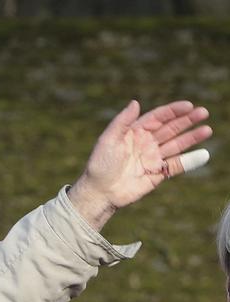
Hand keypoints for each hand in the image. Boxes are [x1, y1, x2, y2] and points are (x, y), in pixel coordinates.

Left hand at [69, 100, 211, 229]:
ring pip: (177, 145)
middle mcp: (146, 143)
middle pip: (170, 128)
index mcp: (135, 132)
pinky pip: (176, 165)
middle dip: (187, 120)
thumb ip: (122, 121)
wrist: (100, 192)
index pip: (157, 117)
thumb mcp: (108, 140)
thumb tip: (135, 102)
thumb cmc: (100, 165)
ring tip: (207, 130)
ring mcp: (153, 158)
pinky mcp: (158, 173)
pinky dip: (190, 161)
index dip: (173, 111)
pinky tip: (203, 154)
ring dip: (192, 137)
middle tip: (203, 112)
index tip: (188, 105)